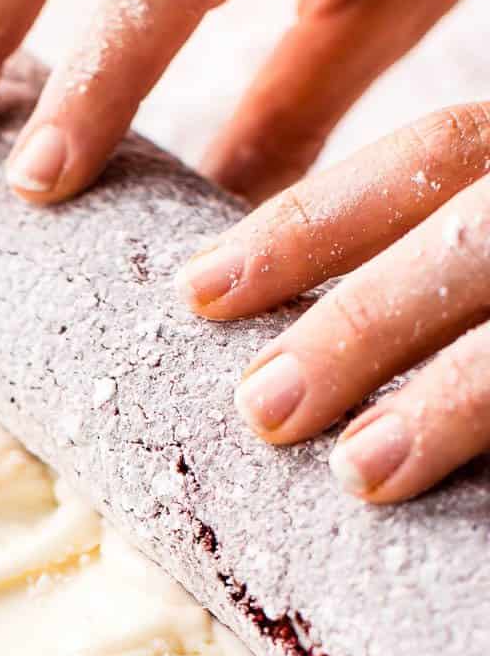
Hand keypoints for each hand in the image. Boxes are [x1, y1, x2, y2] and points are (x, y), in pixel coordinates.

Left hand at [177, 103, 489, 500]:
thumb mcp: (481, 234)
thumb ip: (408, 246)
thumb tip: (220, 296)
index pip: (428, 156)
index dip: (309, 225)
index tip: (195, 292)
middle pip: (478, 235)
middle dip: (364, 320)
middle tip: (258, 406)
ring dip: (451, 399)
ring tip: (361, 474)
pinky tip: (480, 498)